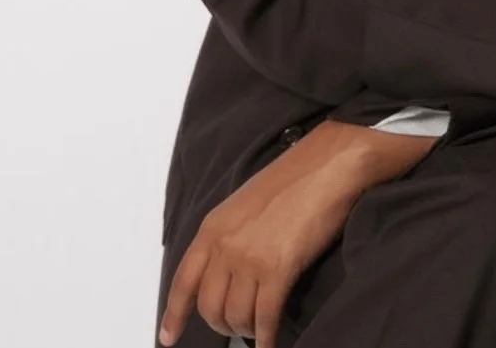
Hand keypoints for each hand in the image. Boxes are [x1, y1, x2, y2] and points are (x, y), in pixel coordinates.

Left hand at [157, 120, 435, 347]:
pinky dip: (266, 338)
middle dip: (223, 324)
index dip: (174, 313)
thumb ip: (229, 236)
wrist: (327, 165)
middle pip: (210, 307)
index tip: (168, 338)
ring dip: (247, 330)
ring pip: (236, 317)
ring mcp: (250, 257)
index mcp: (214, 226)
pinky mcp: (278, 269)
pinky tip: (270, 343)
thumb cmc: (293, 179)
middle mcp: (225, 244)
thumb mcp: (245, 204)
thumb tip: (227, 273)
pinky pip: (264, 318)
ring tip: (260, 327)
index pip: (184, 280)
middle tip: (240, 326)